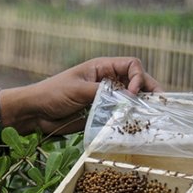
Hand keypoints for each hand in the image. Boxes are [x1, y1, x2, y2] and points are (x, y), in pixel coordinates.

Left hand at [0, 57, 161, 134]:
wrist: (34, 113)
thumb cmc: (52, 94)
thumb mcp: (78, 90)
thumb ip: (102, 93)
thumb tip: (127, 98)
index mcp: (102, 68)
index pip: (131, 66)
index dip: (138, 77)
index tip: (132, 93)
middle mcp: (107, 81)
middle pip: (136, 82)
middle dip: (148, 91)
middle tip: (159, 104)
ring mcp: (105, 98)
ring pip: (130, 100)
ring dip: (140, 107)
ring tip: (150, 117)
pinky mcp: (100, 114)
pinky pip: (119, 115)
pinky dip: (128, 119)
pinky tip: (135, 126)